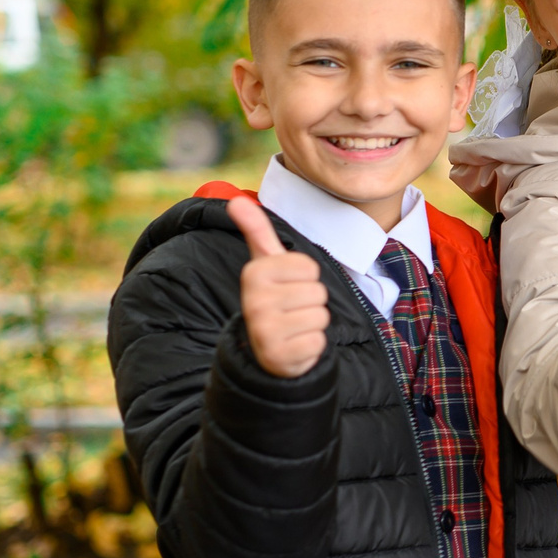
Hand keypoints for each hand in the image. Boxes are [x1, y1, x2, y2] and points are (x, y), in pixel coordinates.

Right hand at [228, 195, 329, 378]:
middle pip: (317, 292)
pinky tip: (294, 344)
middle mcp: (255, 301)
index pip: (309, 267)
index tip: (288, 286)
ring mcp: (265, 330)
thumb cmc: (272, 297)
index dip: (306, 278)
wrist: (263, 349)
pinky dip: (312, 344)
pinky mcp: (279, 356)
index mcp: (254, 273)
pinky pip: (318, 341)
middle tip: (290, 310)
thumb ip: (256, 231)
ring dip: (312, 322)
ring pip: (320, 316)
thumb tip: (236, 200)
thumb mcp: (264, 263)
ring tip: (292, 325)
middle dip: (311, 301)